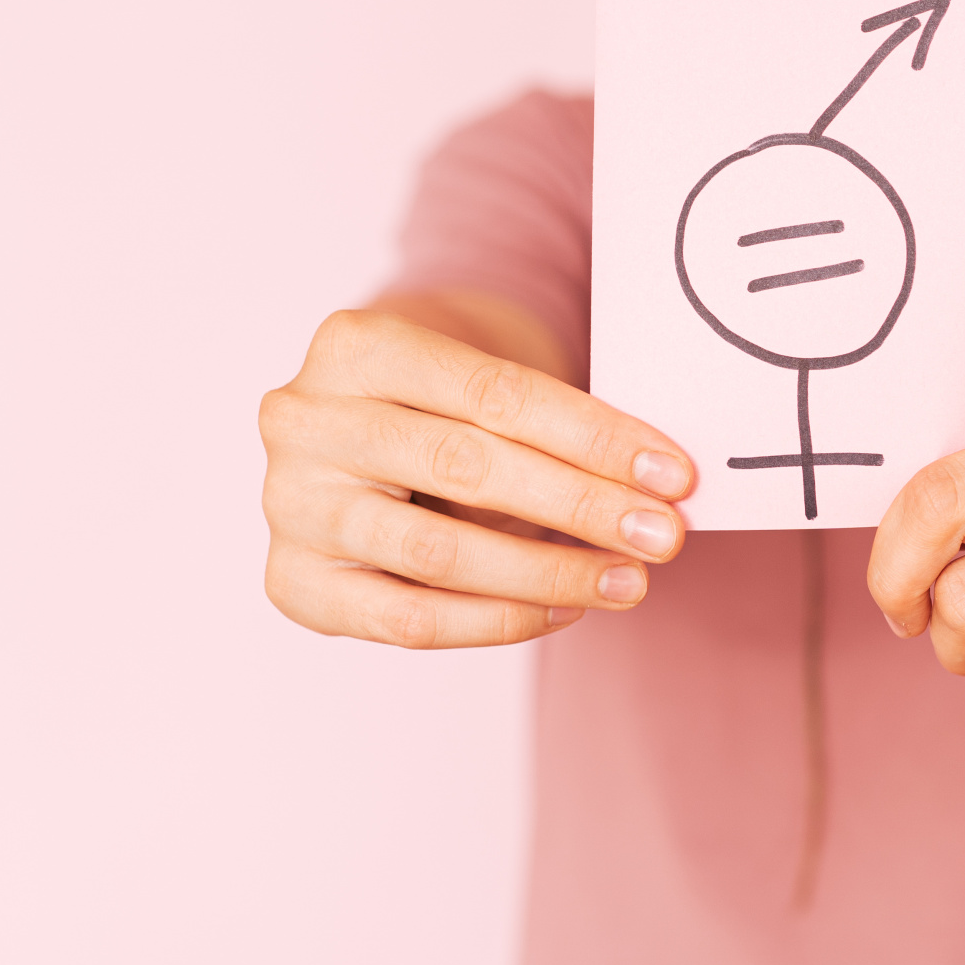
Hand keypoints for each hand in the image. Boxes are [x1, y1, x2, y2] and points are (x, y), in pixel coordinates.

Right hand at [259, 309, 693, 647]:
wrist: (362, 426)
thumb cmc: (445, 402)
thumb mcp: (486, 384)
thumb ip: (550, 426)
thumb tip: (654, 490)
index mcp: (356, 344)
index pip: (495, 393)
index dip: (594, 438)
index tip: (675, 475)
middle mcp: (305, 419)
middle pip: (467, 467)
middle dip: (582, 506)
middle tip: (664, 536)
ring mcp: (289, 504)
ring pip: (438, 553)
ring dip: (549, 573)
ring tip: (627, 581)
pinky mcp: (293, 582)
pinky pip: (408, 620)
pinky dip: (497, 619)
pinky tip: (563, 610)